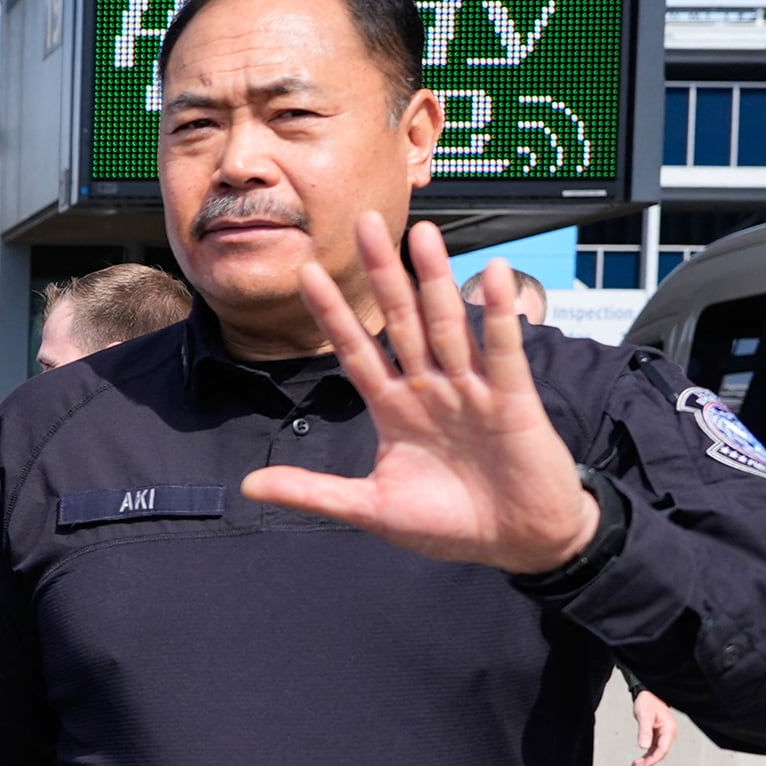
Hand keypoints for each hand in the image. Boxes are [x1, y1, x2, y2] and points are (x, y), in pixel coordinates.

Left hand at [246, 216, 603, 575]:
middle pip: (400, 321)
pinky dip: (496, 314)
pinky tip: (489, 274)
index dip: (333, 314)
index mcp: (394, 410)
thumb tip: (248, 485)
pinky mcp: (512, 399)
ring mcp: (471, 390)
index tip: (307, 274)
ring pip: (446, 325)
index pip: (356, 351)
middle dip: (381, 274)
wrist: (517, 543)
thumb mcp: (371, 509)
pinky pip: (501, 350)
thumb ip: (313, 491)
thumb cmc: (450, 524)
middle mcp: (430, 390)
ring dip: (433, 279)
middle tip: (363, 222)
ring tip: (420, 232)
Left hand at [630, 689, 678, 765]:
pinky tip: (638, 761)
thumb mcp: (644, 716)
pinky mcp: (658, 736)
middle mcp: (669, 734)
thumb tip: (643, 747)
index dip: (653, 759)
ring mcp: (664, 735)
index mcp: (669, 730)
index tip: (643, 765)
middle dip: (649, 762)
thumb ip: (644, 731)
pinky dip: (646, 755)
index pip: (663, 749)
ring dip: (647, 761)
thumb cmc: (648, 703)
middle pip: (661, 753)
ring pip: (657, 752)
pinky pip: (654, 749)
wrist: (649, 695)